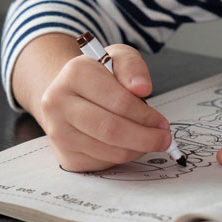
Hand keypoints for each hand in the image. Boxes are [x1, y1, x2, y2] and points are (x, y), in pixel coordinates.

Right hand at [38, 44, 171, 171]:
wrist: (68, 95)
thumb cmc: (98, 77)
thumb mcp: (117, 59)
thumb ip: (132, 67)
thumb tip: (142, 87)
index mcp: (74, 74)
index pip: (118, 101)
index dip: (145, 115)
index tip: (161, 121)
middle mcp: (59, 103)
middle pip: (111, 130)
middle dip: (145, 138)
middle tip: (163, 139)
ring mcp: (59, 132)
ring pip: (109, 151)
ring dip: (137, 149)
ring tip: (148, 140)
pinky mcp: (65, 155)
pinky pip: (103, 163)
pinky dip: (122, 156)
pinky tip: (127, 145)